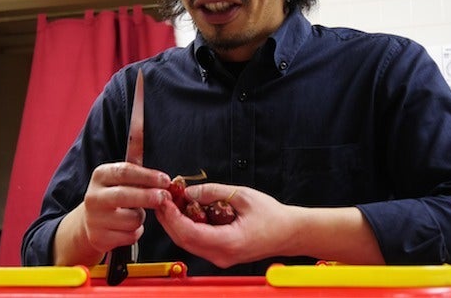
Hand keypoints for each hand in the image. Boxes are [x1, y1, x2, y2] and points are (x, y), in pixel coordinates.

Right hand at [54, 162, 170, 264]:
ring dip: (141, 217)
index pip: (125, 171)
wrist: (89, 224)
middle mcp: (93, 196)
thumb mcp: (121, 176)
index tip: (166, 179)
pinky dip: (135, 232)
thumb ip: (134, 156)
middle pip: (125, 195)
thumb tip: (140, 115)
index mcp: (100, 175)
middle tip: (165, 197)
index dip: (148, 176)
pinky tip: (128, 228)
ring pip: (132, 218)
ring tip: (135, 213)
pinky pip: (130, 235)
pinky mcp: (99, 238)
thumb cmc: (114, 194)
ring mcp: (94, 219)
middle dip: (149, 196)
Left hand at [155, 183, 296, 267]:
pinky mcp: (221, 254)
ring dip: (175, 223)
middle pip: (183, 240)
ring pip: (188, 243)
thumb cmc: (272, 215)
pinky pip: (197, 243)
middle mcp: (221, 255)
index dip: (172, 216)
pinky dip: (187, 227)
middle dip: (168, 219)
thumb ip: (213, 192)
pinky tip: (185, 211)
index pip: (188, 232)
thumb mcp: (241, 195)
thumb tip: (188, 192)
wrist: (289, 233)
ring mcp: (220, 258)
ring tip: (171, 202)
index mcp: (228, 242)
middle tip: (161, 198)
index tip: (164, 199)